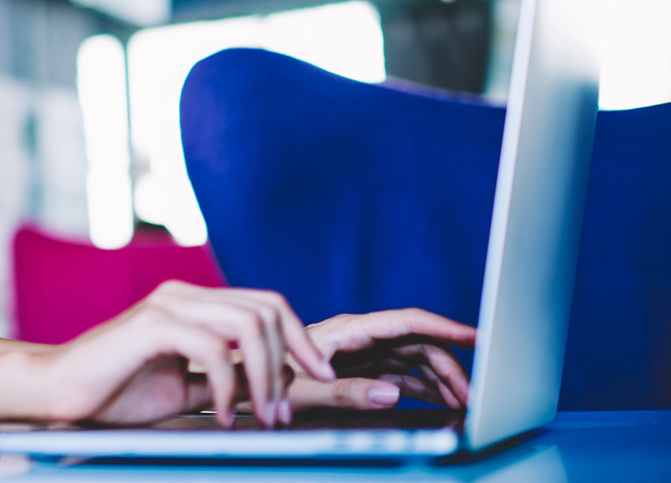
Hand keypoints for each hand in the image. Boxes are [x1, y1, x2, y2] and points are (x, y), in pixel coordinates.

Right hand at [30, 281, 336, 428]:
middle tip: (283, 413)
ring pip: (248, 325)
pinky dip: (228, 388)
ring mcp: (167, 306)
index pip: (267, 305)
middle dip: (290, 363)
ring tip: (261, 418)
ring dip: (265, 378)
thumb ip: (228, 380)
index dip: (300, 340)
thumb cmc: (113, 393)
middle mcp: (183, 295)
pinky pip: (213, 350)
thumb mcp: (185, 389)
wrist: (55, 393)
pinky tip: (220, 417)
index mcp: (193, 304)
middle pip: (267, 310)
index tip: (320, 378)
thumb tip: (281, 382)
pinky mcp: (151, 325)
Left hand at [286, 308, 476, 410]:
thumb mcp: (306, 389)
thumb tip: (393, 394)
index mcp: (350, 330)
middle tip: (472, 396)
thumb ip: (348, 391)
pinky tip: (441, 403)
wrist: (249, 380)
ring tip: (463, 404)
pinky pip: (403, 375)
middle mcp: (362, 336)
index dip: (445, 327)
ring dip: (441, 381)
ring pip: (415, 361)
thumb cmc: (270, 377)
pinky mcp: (363, 369)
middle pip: (419, 345)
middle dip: (450, 367)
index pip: (407, 322)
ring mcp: (364, 352)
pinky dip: (425, 389)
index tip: (477, 336)